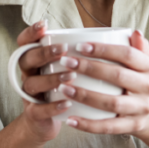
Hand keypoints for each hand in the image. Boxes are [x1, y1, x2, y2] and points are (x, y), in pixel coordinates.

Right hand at [14, 19, 77, 144]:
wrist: (47, 122)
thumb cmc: (64, 89)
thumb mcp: (68, 69)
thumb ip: (85, 52)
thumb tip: (123, 34)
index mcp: (35, 60)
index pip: (25, 42)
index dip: (31, 32)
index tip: (45, 25)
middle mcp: (29, 75)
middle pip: (26, 59)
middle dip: (44, 53)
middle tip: (63, 50)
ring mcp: (29, 94)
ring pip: (32, 83)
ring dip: (51, 79)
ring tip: (70, 76)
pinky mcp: (33, 114)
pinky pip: (38, 109)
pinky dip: (52, 107)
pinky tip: (67, 103)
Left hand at [58, 30, 148, 138]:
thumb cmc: (140, 82)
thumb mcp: (145, 64)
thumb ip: (138, 48)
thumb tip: (133, 32)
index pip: (128, 54)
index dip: (104, 49)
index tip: (79, 46)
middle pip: (118, 76)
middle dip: (89, 68)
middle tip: (66, 62)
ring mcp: (141, 109)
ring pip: (111, 103)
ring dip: (85, 95)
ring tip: (63, 89)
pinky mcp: (133, 126)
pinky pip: (108, 127)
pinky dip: (88, 125)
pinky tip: (70, 120)